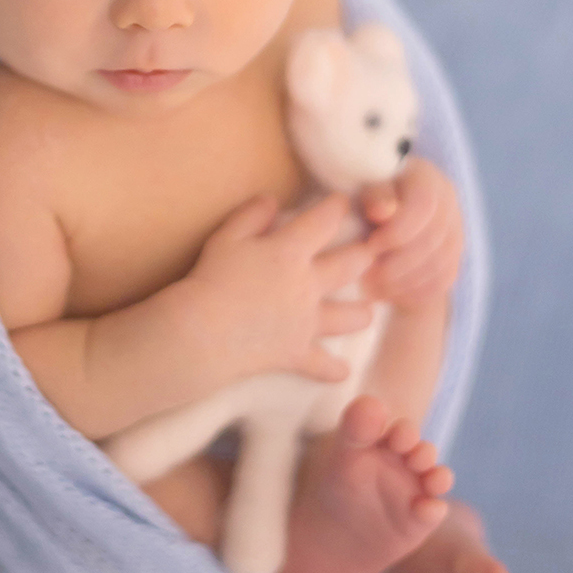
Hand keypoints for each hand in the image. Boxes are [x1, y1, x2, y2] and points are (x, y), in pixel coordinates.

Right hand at [186, 192, 375, 383]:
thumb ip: (251, 215)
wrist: (203, 331)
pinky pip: (324, 366)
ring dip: (361, 313)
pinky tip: (341, 371)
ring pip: (351, 317)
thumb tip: (272, 200)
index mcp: (291, 252)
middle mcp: (308, 285)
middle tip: (368, 253)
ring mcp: (307, 322)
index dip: (337, 207)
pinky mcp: (297, 354)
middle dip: (364, 255)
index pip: (325, 221)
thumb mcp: (226, 238)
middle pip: (352, 265)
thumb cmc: (211, 279)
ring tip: (365, 312)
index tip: (342, 202)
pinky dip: (333, 370)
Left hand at [359, 157, 462, 310]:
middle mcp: (447, 200)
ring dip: (403, 281)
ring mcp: (455, 229)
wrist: (373, 211)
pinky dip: (415, 292)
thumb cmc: (360, 195)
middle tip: (366, 276)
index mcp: (425, 176)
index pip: (424, 205)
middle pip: (433, 239)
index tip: (370, 246)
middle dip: (397, 263)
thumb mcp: (361, 189)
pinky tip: (388, 294)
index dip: (398, 230)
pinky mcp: (453, 256)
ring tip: (371, 288)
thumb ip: (374, 196)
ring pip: (439, 263)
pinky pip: (443, 280)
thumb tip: (382, 211)